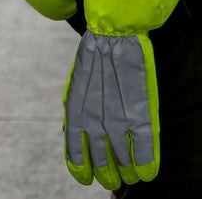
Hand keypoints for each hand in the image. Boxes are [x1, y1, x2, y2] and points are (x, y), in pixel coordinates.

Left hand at [63, 30, 159, 188]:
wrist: (113, 39)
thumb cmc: (92, 62)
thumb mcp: (75, 89)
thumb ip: (75, 113)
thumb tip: (73, 136)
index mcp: (75, 114)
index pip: (75, 153)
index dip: (81, 169)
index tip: (86, 179)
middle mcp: (95, 122)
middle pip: (102, 162)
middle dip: (107, 175)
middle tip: (112, 181)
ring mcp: (119, 121)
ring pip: (124, 161)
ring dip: (127, 172)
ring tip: (129, 176)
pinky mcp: (141, 117)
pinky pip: (146, 151)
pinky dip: (146, 165)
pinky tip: (146, 172)